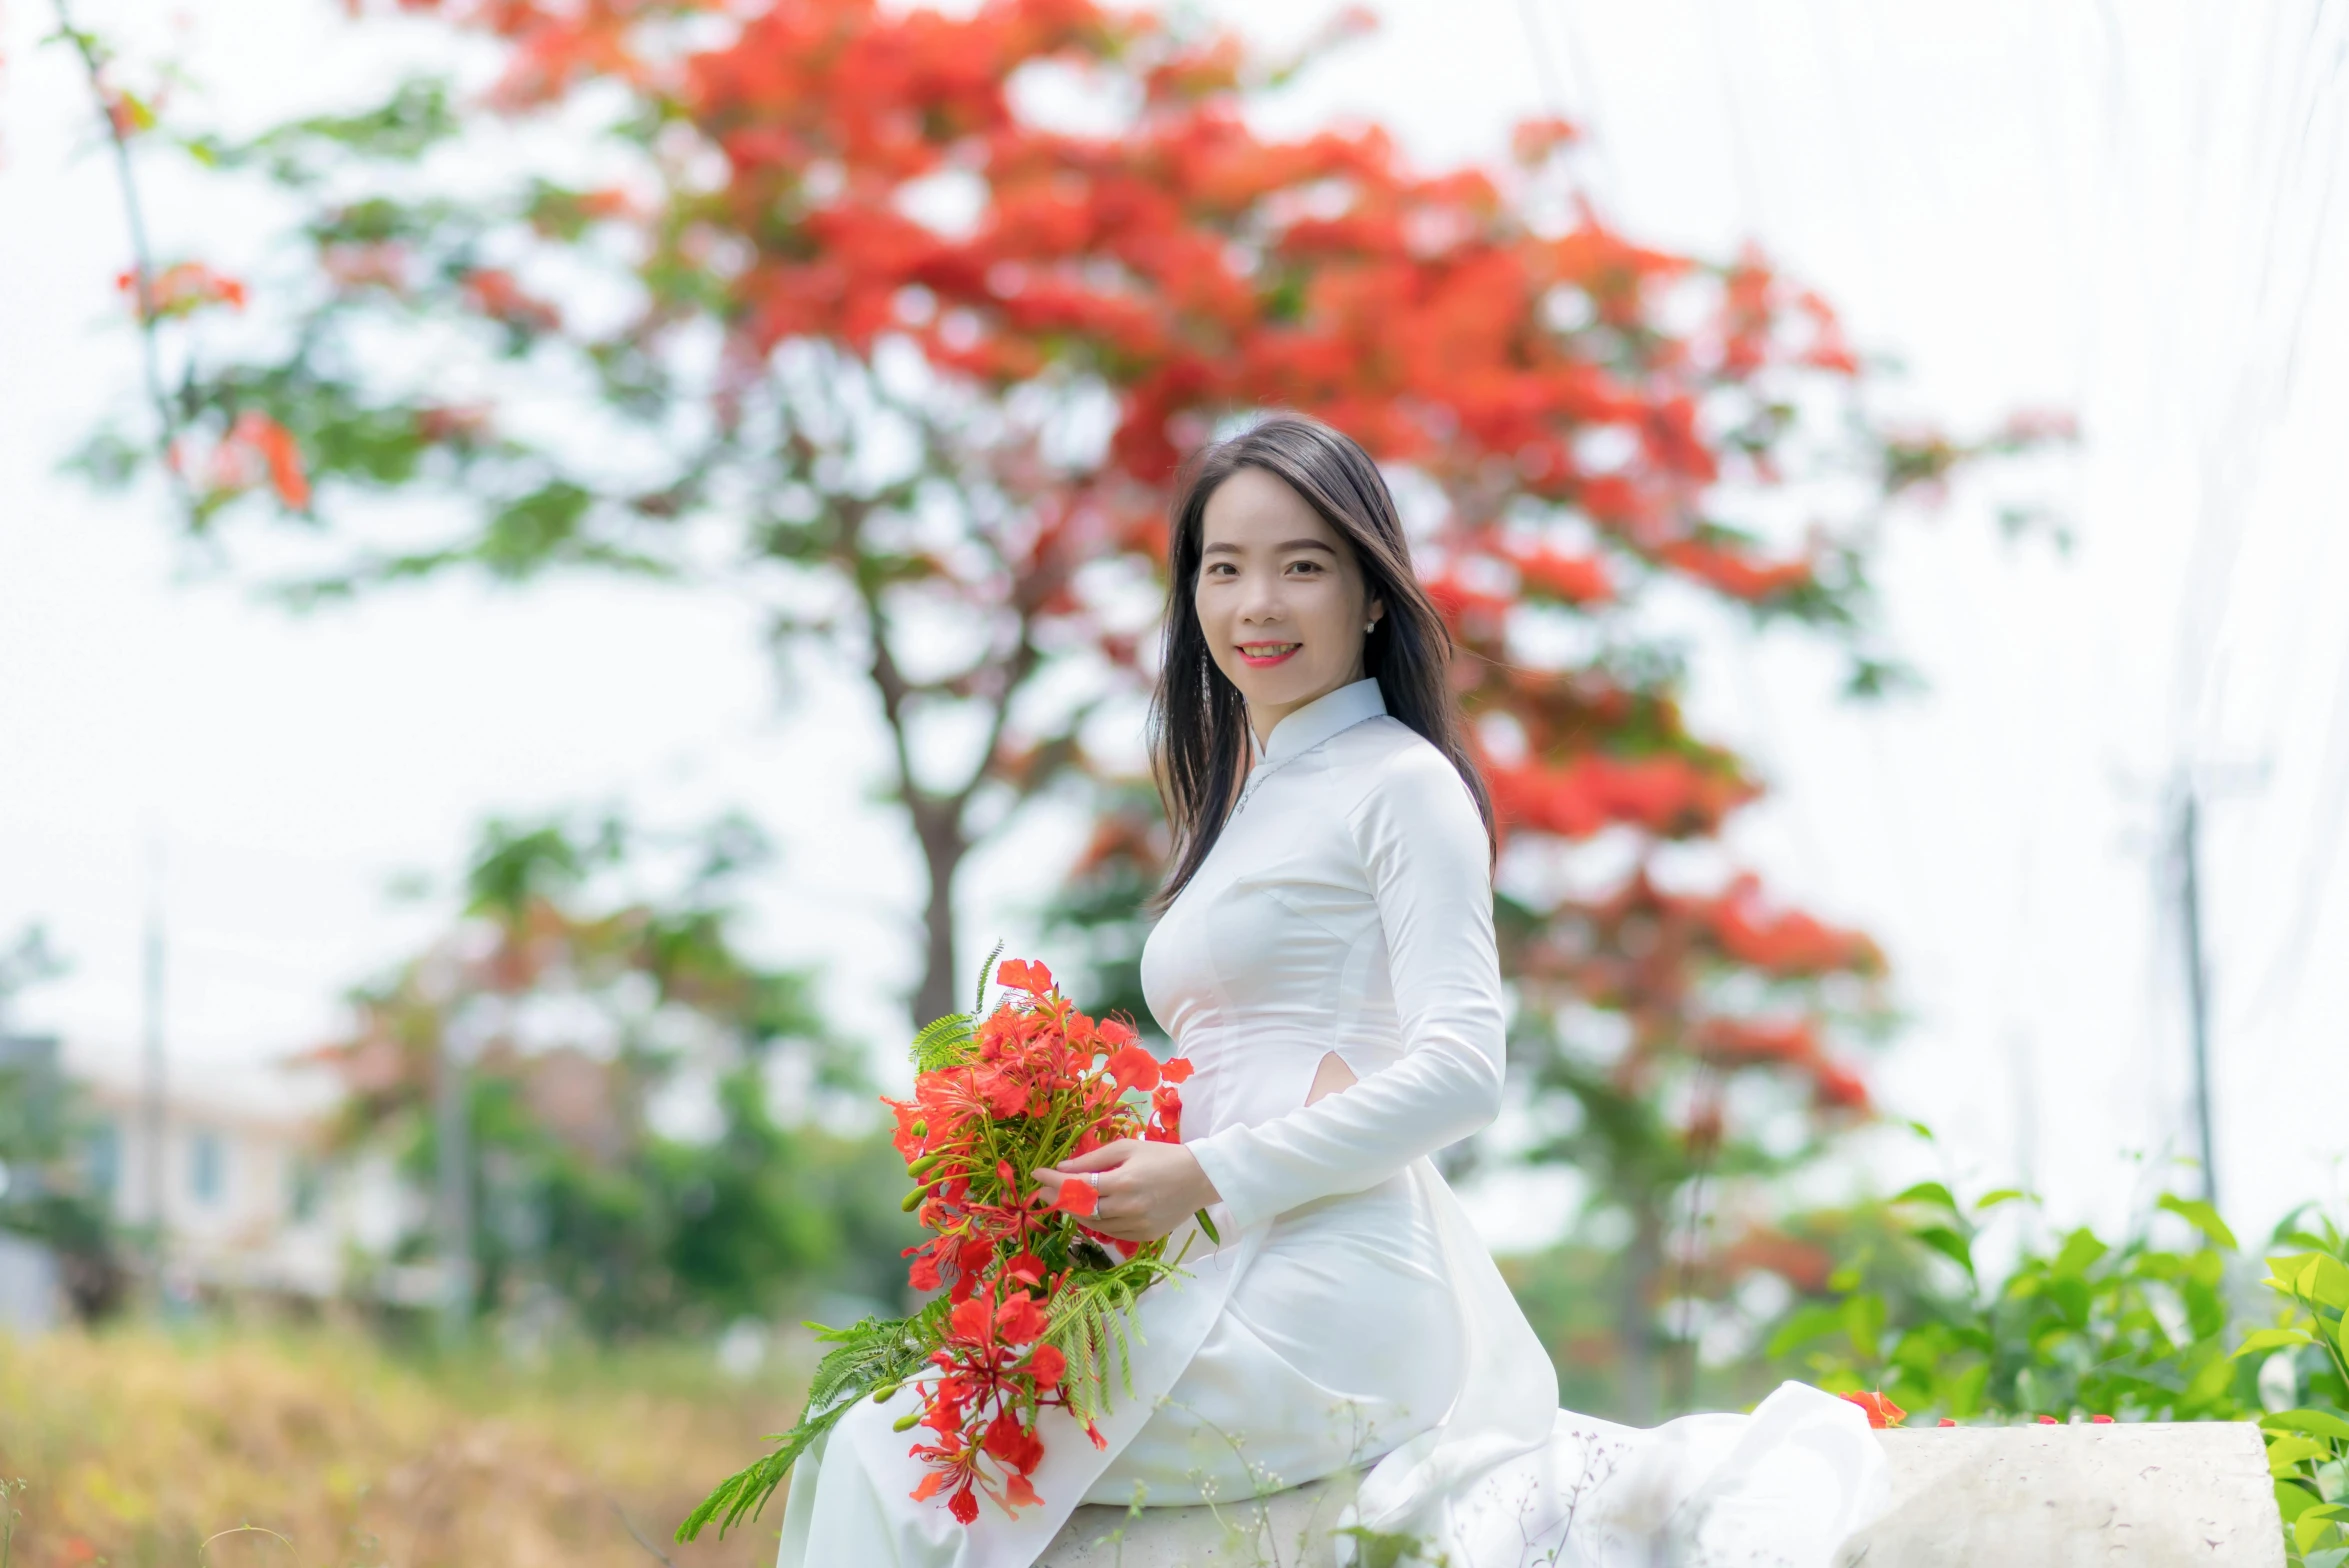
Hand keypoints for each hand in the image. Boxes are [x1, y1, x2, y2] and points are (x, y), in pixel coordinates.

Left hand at [1035, 1139, 1221, 1243]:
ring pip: (1094, 1224)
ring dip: (1075, 1213)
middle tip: (1044, 1192)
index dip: (1053, 1181)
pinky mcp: (1144, 1237)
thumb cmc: (1162, 1156)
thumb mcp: (1127, 1147)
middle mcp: (1128, 1207)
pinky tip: (1088, 1212)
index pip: (1077, 1185)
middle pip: (1081, 1208)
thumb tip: (1062, 1168)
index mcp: (1123, 1182)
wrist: (1200, 1178)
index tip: (1036, 1174)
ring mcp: (1136, 1225)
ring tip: (1063, 1201)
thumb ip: (1093, 1159)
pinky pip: (1111, 1233)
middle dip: (1058, 1199)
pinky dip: (1096, 1223)